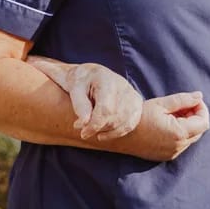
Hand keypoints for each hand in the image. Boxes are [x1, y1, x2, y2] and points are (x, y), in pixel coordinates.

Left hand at [27, 56, 142, 140]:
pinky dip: (117, 132)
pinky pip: (130, 124)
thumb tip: (85, 123)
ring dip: (106, 130)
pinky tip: (102, 134)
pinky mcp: (135, 102)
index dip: (94, 125)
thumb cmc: (80, 81)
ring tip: (92, 129)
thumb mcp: (74, 87)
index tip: (82, 132)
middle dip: (98, 128)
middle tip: (83, 130)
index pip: (106, 109)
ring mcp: (131, 93)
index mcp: (106, 79)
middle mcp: (123, 85)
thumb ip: (79, 104)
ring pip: (123, 123)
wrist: (89, 74)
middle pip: (115, 118)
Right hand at [136, 91, 209, 161]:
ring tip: (171, 114)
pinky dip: (179, 133)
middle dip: (194, 116)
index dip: (202, 109)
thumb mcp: (161, 104)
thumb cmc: (139, 116)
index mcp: (179, 133)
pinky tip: (166, 124)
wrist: (120, 134)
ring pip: (190, 138)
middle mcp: (179, 147)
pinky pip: (180, 144)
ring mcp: (172, 153)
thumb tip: (199, 96)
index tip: (192, 100)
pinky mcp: (166, 156)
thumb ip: (183, 100)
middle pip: (198, 131)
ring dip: (187, 125)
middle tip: (181, 106)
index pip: (204, 122)